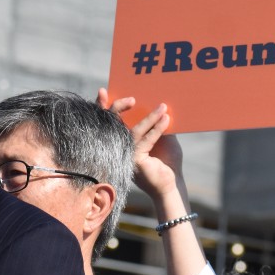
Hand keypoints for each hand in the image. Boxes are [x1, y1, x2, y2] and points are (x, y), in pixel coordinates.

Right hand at [98, 87, 183, 202]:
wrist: (172, 183)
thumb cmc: (167, 160)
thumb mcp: (163, 137)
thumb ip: (157, 123)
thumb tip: (160, 103)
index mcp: (122, 140)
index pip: (109, 121)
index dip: (102, 107)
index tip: (103, 91)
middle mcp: (119, 146)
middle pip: (112, 124)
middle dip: (118, 107)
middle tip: (132, 98)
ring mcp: (126, 154)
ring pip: (132, 131)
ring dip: (148, 117)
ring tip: (162, 106)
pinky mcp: (135, 161)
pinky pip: (145, 140)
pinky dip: (156, 128)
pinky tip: (166, 119)